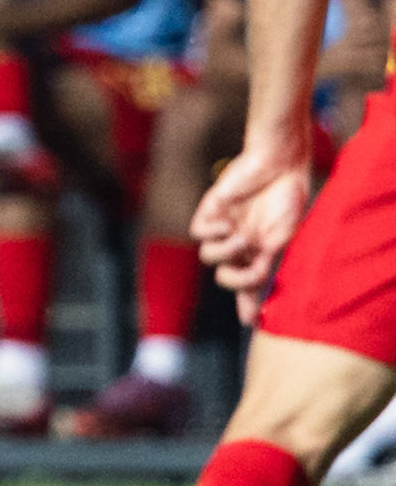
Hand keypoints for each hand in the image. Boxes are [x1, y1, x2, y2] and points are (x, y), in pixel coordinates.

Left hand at [189, 146, 313, 325]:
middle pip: (225, 277)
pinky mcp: (211, 211)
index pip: (248, 285)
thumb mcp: (282, 239)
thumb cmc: (287, 200)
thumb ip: (266, 269)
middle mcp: (239, 244)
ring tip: (243, 237)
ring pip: (207, 257)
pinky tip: (226, 224)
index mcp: (260, 253)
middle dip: (233, 279)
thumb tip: (258, 302)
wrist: (279, 163)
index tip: (250, 322)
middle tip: (249, 264)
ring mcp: (224, 228)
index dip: (247, 305)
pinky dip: (210, 233)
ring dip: (225, 252)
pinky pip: (198, 233)